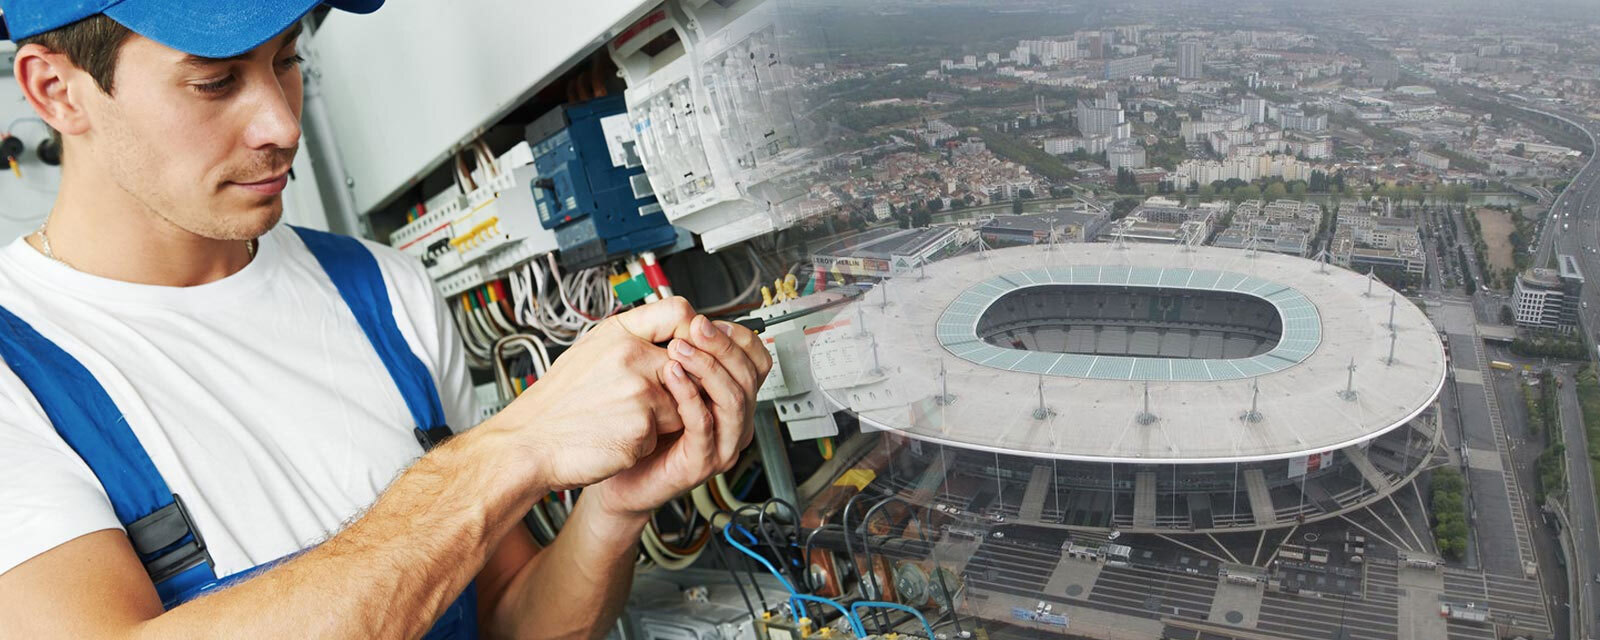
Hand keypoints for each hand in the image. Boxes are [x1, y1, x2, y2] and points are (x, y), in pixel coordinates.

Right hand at [481, 298, 696, 493]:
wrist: (527, 443)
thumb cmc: (557, 403)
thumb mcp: (590, 352)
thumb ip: (635, 340)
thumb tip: (679, 338)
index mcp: (619, 332)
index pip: (679, 312)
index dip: (692, 332)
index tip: (686, 351)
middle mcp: (632, 356)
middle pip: (689, 368)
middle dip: (676, 388)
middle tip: (639, 400)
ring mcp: (638, 392)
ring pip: (681, 407)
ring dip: (659, 420)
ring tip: (619, 419)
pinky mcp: (641, 428)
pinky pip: (662, 436)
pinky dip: (643, 443)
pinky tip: (614, 438)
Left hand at [590, 314, 772, 516]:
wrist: (617, 477)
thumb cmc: (641, 429)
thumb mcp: (664, 379)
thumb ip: (680, 352)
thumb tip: (687, 315)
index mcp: (733, 398)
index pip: (757, 361)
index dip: (738, 338)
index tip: (707, 321)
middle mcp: (735, 421)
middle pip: (749, 376)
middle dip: (723, 346)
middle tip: (695, 327)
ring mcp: (722, 444)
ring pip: (733, 399)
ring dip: (708, 367)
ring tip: (678, 348)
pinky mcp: (701, 463)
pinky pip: (704, 425)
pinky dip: (690, 396)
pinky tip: (672, 376)